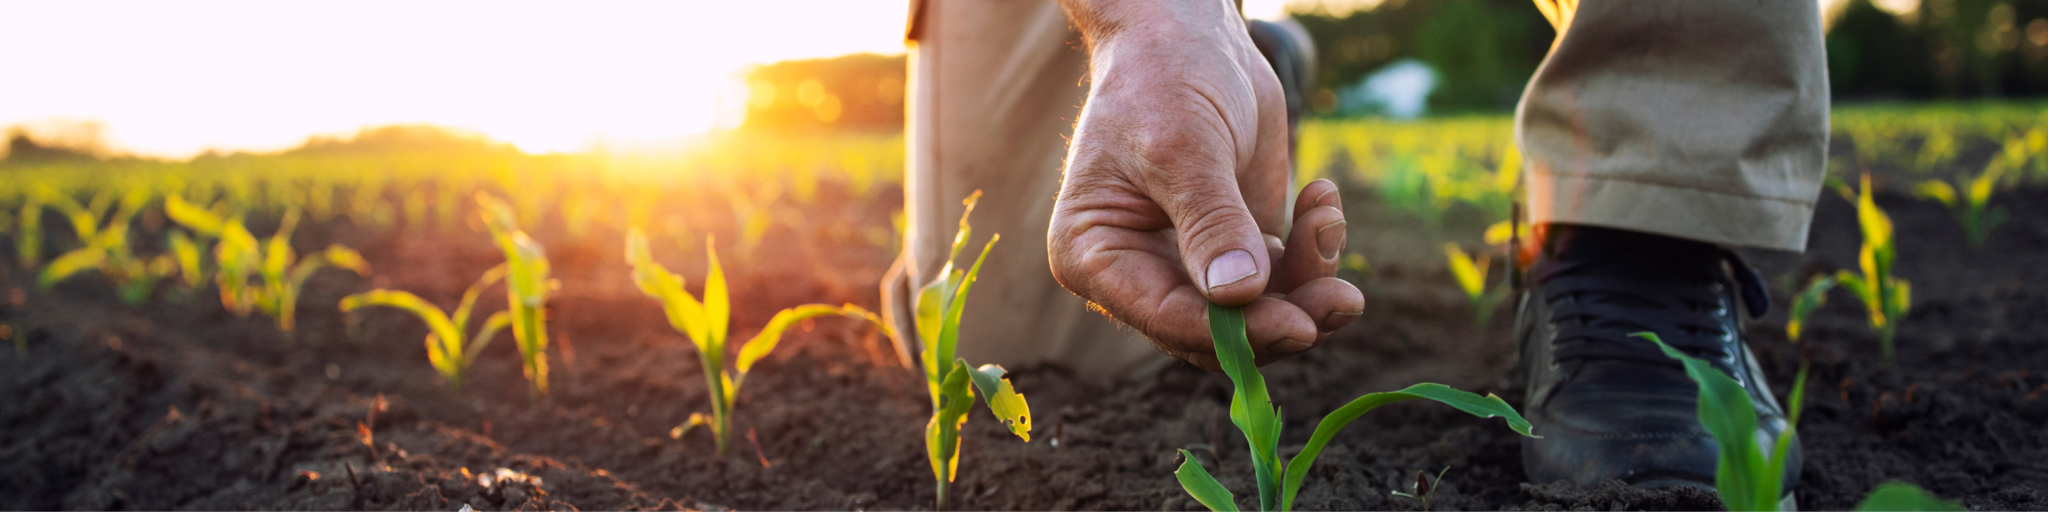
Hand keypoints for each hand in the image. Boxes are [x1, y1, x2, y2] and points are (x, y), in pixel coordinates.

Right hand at [1049, 0, 1364, 371]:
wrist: (1188, 34)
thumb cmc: (1162, 80)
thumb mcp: (1182, 148)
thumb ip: (1211, 222)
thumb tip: (1239, 295)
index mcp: (1096, 256)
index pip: (1165, 318)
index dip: (1234, 332)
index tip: (1298, 324)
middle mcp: (1138, 272)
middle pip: (1216, 333)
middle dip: (1283, 317)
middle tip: (1343, 299)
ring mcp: (1191, 265)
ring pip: (1257, 314)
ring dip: (1308, 281)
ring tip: (1329, 221)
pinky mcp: (1237, 248)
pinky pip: (1284, 278)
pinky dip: (1314, 249)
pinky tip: (1323, 200)